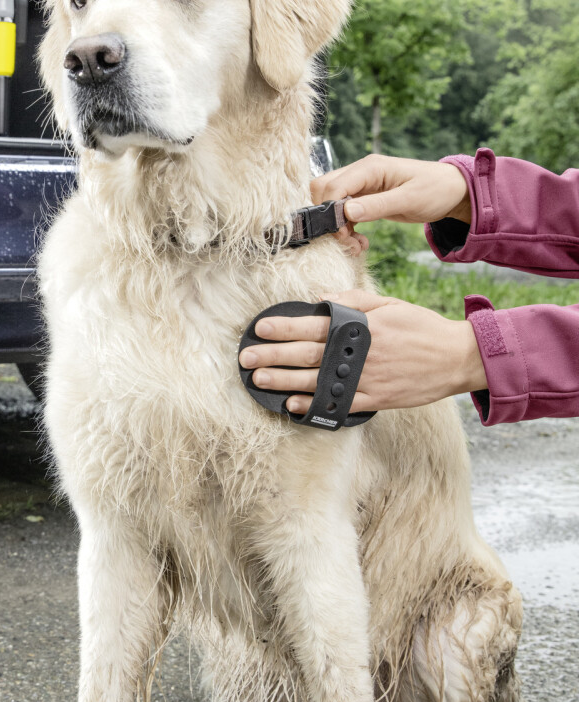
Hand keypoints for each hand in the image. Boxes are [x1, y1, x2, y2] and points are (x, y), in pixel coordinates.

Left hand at [237, 290, 486, 413]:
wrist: (456, 358)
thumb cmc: (420, 326)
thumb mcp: (387, 304)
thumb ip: (352, 299)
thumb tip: (320, 297)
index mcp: (359, 326)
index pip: (312, 325)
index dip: (283, 327)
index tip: (259, 328)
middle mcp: (358, 353)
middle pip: (306, 354)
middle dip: (272, 356)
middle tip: (245, 358)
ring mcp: (364, 379)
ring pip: (316, 381)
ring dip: (283, 381)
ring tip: (258, 380)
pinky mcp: (374, 399)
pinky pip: (337, 404)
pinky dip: (313, 404)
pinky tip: (291, 404)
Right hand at [310, 155, 470, 253]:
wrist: (454, 191)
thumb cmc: (436, 190)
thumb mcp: (409, 199)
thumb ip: (376, 206)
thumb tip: (345, 213)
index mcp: (370, 167)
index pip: (333, 186)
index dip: (330, 211)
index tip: (342, 235)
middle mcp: (361, 173)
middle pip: (324, 191)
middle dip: (329, 218)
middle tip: (347, 240)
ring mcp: (361, 185)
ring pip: (331, 202)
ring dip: (337, 226)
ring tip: (356, 244)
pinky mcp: (364, 197)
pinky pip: (343, 212)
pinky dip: (346, 228)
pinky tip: (360, 240)